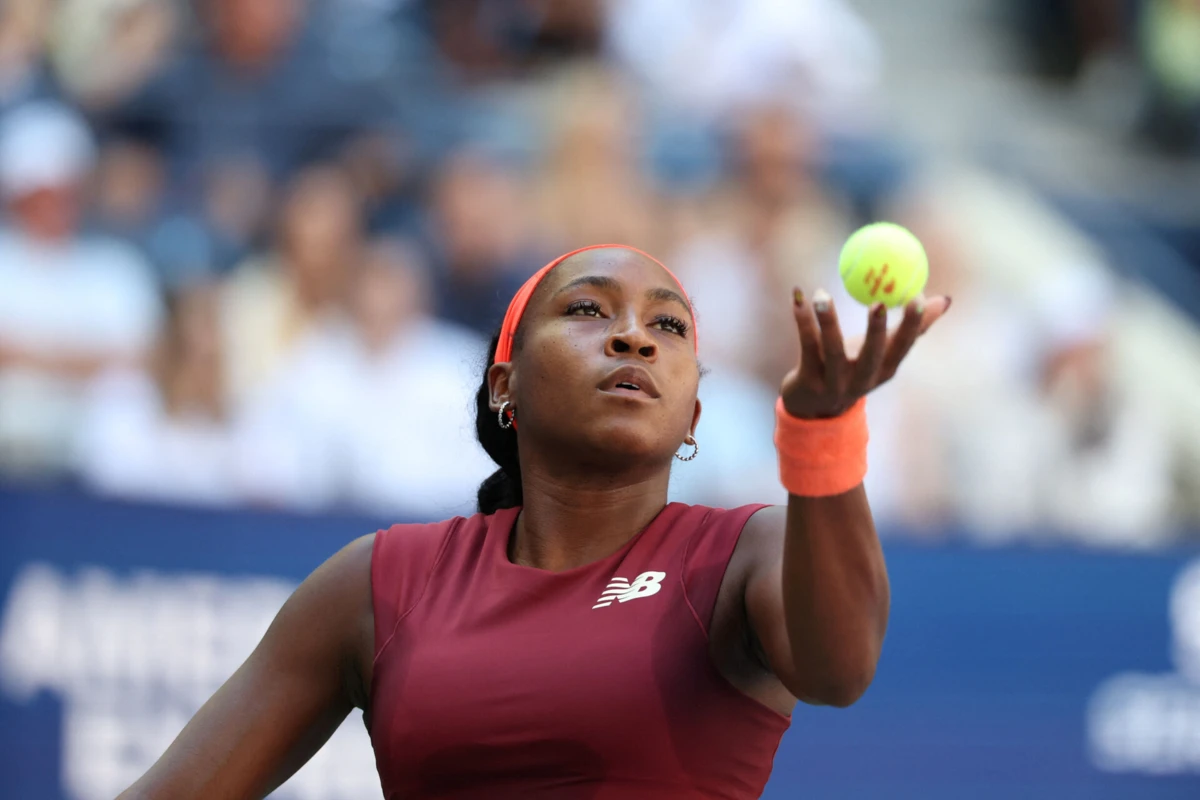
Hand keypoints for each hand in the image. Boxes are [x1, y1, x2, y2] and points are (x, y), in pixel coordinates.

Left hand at [780, 288, 949, 418]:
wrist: (812, 406)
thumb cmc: (853, 367)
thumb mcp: (882, 352)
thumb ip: (910, 327)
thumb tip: (945, 299)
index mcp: (884, 369)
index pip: (903, 347)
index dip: (911, 325)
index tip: (917, 296)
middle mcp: (862, 380)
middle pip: (872, 356)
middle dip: (877, 331)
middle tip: (878, 302)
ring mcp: (834, 383)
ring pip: (833, 351)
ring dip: (828, 321)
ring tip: (822, 295)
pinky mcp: (808, 381)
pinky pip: (806, 346)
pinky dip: (802, 321)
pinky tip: (798, 297)